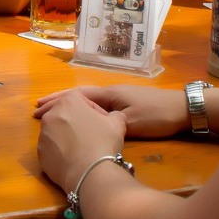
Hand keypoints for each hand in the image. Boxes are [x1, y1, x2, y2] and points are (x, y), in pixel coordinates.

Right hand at [35, 85, 187, 138]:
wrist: (181, 110)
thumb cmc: (155, 115)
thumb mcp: (129, 122)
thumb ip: (107, 122)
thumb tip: (88, 126)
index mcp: (108, 94)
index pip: (76, 94)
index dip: (57, 100)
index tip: (39, 107)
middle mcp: (110, 92)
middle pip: (78, 95)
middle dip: (57, 101)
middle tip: (37, 109)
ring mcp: (117, 98)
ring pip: (86, 100)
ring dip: (68, 106)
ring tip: (52, 113)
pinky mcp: (125, 106)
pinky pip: (95, 106)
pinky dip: (81, 111)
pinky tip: (78, 119)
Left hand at [35, 89, 125, 192]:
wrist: (89, 174)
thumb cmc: (103, 143)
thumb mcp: (117, 124)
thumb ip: (115, 115)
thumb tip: (115, 116)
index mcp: (68, 101)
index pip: (81, 99)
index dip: (94, 109)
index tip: (102, 122)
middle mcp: (51, 114)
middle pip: (66, 113)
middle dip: (78, 121)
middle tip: (91, 134)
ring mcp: (43, 133)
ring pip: (57, 129)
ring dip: (67, 135)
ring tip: (82, 148)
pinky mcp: (40, 151)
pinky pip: (52, 146)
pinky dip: (60, 150)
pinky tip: (72, 159)